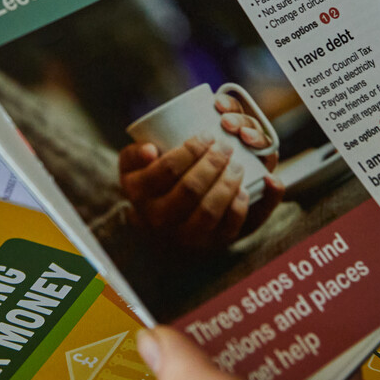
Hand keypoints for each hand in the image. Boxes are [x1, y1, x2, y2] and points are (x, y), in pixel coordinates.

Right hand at [118, 95, 284, 248]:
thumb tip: (151, 150)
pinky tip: (246, 189)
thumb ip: (135, 154)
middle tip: (226, 146)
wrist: (161, 225)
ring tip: (237, 165)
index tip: (207, 135)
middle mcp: (157, 219)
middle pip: (190, 189)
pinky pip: (228, 229)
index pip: (168, 169)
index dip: (191, 150)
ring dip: (227, 183)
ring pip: (208, 212)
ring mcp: (184, 235)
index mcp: (138, 192)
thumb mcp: (133, 167)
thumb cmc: (152, 182)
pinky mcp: (210, 244)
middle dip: (214, 163)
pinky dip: (241, 207)